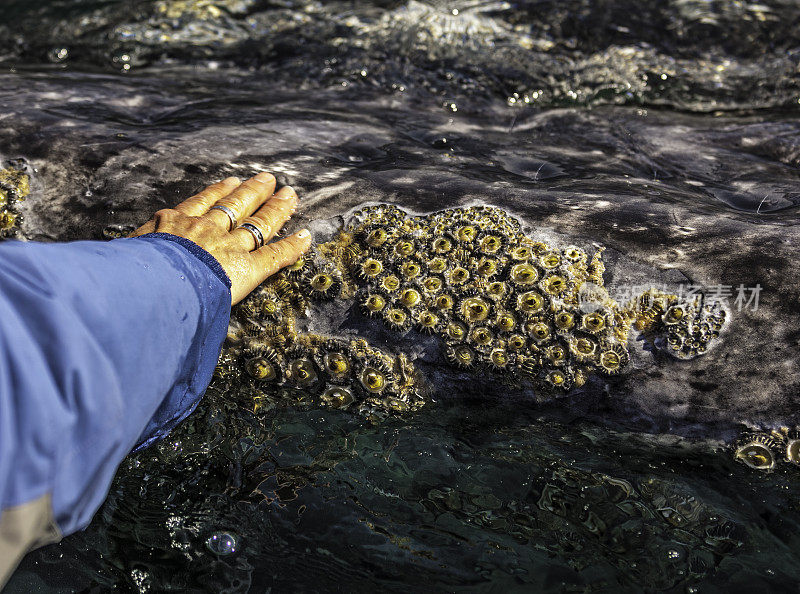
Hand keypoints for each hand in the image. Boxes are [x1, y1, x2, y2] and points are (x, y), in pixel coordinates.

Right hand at [130, 172, 310, 304]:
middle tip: (269, 178)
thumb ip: (133, 252)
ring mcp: (228, 247)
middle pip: (235, 205)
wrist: (147, 285)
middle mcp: (205, 230)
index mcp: (173, 224)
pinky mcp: (247, 269)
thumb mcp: (124, 255)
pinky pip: (275, 255)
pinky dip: (293, 246)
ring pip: (259, 223)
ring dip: (277, 209)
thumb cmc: (128, 273)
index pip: (201, 204)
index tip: (230, 181)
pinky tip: (306, 236)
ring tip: (290, 194)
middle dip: (254, 191)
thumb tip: (124, 259)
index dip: (218, 192)